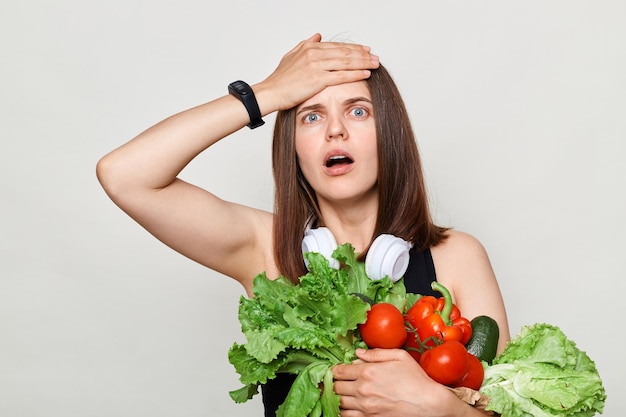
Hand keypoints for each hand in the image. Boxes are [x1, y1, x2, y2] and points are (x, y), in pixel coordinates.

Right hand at [255, 33, 379, 111]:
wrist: (271, 92)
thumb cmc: (280, 79)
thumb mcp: (291, 56)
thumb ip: (306, 44)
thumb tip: (318, 36)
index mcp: (309, 47)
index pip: (337, 46)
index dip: (354, 48)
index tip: (366, 50)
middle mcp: (314, 53)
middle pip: (345, 52)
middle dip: (363, 55)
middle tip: (375, 57)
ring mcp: (316, 66)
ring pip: (346, 62)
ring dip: (363, 63)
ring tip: (375, 64)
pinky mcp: (318, 79)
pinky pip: (341, 75)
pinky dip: (355, 74)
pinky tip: (366, 74)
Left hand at [333, 348, 449, 416]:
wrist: (428, 404)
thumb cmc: (416, 379)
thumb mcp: (399, 356)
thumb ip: (376, 353)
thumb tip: (358, 353)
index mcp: (368, 372)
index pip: (340, 370)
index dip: (335, 369)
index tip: (336, 370)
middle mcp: (363, 390)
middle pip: (336, 387)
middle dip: (335, 383)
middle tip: (337, 381)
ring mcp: (365, 407)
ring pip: (339, 403)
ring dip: (338, 397)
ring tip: (342, 394)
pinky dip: (344, 411)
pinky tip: (348, 407)